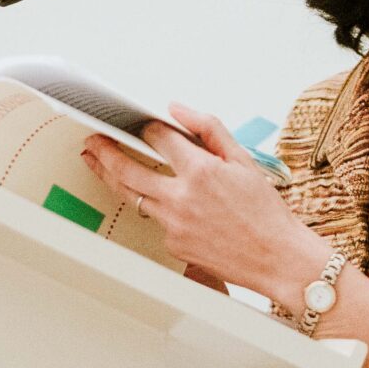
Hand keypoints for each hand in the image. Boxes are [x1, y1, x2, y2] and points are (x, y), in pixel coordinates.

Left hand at [79, 103, 329, 306]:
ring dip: (110, 177)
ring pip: (132, 195)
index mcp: (201, 171)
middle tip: (92, 141)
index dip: (146, 127)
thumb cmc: (265, 211)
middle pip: (127, 169)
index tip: (139, 124)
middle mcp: (182, 198)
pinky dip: (153, 205)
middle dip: (104, 151)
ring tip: (96, 163)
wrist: (277, 258)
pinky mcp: (173, 244)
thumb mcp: (244, 160)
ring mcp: (174, 224)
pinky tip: (153, 198)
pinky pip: (155, 219)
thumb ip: (209, 130)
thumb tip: (178, 109)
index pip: (158, 138)